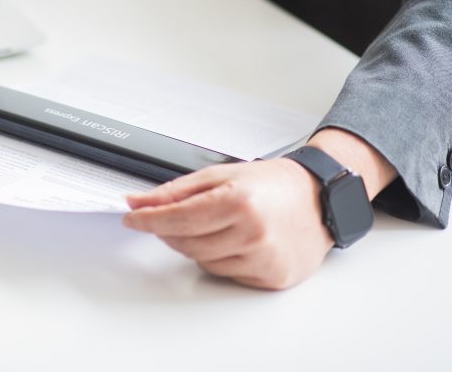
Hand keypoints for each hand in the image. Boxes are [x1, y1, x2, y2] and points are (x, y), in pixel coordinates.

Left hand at [124, 128, 395, 289]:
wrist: (319, 199)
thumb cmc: (273, 184)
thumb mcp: (221, 174)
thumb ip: (176, 190)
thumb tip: (139, 201)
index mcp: (238, 202)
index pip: (177, 218)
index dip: (148, 219)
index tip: (132, 218)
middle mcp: (252, 233)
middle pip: (185, 242)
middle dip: (170, 229)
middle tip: (171, 215)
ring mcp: (262, 259)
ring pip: (202, 261)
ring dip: (195, 244)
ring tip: (214, 223)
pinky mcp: (270, 277)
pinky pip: (225, 273)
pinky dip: (218, 257)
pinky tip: (233, 239)